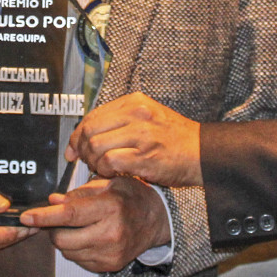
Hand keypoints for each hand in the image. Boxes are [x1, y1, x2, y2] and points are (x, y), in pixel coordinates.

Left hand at [20, 176, 170, 272]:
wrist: (157, 221)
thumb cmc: (131, 197)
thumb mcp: (107, 184)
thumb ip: (78, 194)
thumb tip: (52, 202)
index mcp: (109, 208)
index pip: (70, 215)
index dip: (45, 216)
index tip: (26, 216)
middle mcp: (110, 234)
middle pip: (62, 239)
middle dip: (53, 228)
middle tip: (59, 219)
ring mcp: (110, 253)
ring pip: (67, 252)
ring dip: (65, 239)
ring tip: (80, 227)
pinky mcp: (109, 266)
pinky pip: (79, 260)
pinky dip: (77, 249)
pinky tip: (90, 237)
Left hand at [66, 93, 202, 186]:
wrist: (203, 153)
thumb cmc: (174, 139)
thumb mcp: (148, 118)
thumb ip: (118, 122)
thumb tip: (84, 136)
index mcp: (134, 102)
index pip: (92, 116)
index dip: (77, 135)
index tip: (73, 149)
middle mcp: (136, 114)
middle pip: (89, 130)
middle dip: (81, 149)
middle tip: (85, 161)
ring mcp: (140, 135)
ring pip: (96, 146)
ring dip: (93, 162)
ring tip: (101, 168)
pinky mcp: (144, 156)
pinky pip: (109, 162)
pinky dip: (105, 170)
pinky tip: (113, 173)